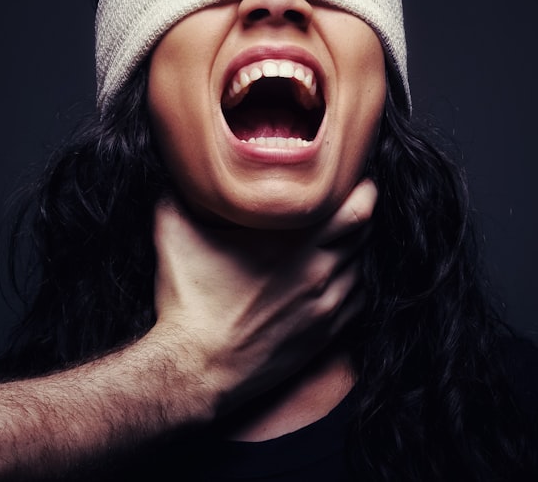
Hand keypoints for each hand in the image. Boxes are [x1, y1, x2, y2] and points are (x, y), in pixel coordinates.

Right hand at [151, 179, 376, 413]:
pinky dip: (349, 283)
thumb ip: (177, 192)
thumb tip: (179, 167)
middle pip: (364, 232)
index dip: (362, 188)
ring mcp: (325, 306)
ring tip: (332, 238)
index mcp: (292, 243)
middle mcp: (318, 273)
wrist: (196, 370)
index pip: (358, 207)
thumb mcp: (173, 234)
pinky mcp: (325, 334)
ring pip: (360, 265)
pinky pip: (357, 299)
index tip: (348, 179)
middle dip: (358, 213)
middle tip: (341, 202)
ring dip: (352, 249)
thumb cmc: (187, 303)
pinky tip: (330, 276)